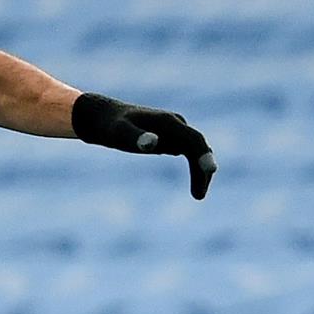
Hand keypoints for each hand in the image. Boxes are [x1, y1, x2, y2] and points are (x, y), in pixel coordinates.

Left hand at [71, 92, 216, 198]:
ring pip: (196, 150)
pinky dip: (195, 167)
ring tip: (197, 196)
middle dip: (203, 169)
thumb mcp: (120, 133)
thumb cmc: (110, 126)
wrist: (103, 117)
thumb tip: (153, 144)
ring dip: (200, 171)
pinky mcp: (170, 137)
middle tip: (198, 196)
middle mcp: (176, 123)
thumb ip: (136, 137)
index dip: (204, 155)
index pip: (194, 139)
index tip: (210, 172)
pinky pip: (190, 152)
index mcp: (168, 122)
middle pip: (199, 146)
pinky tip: (195, 185)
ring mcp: (174, 130)